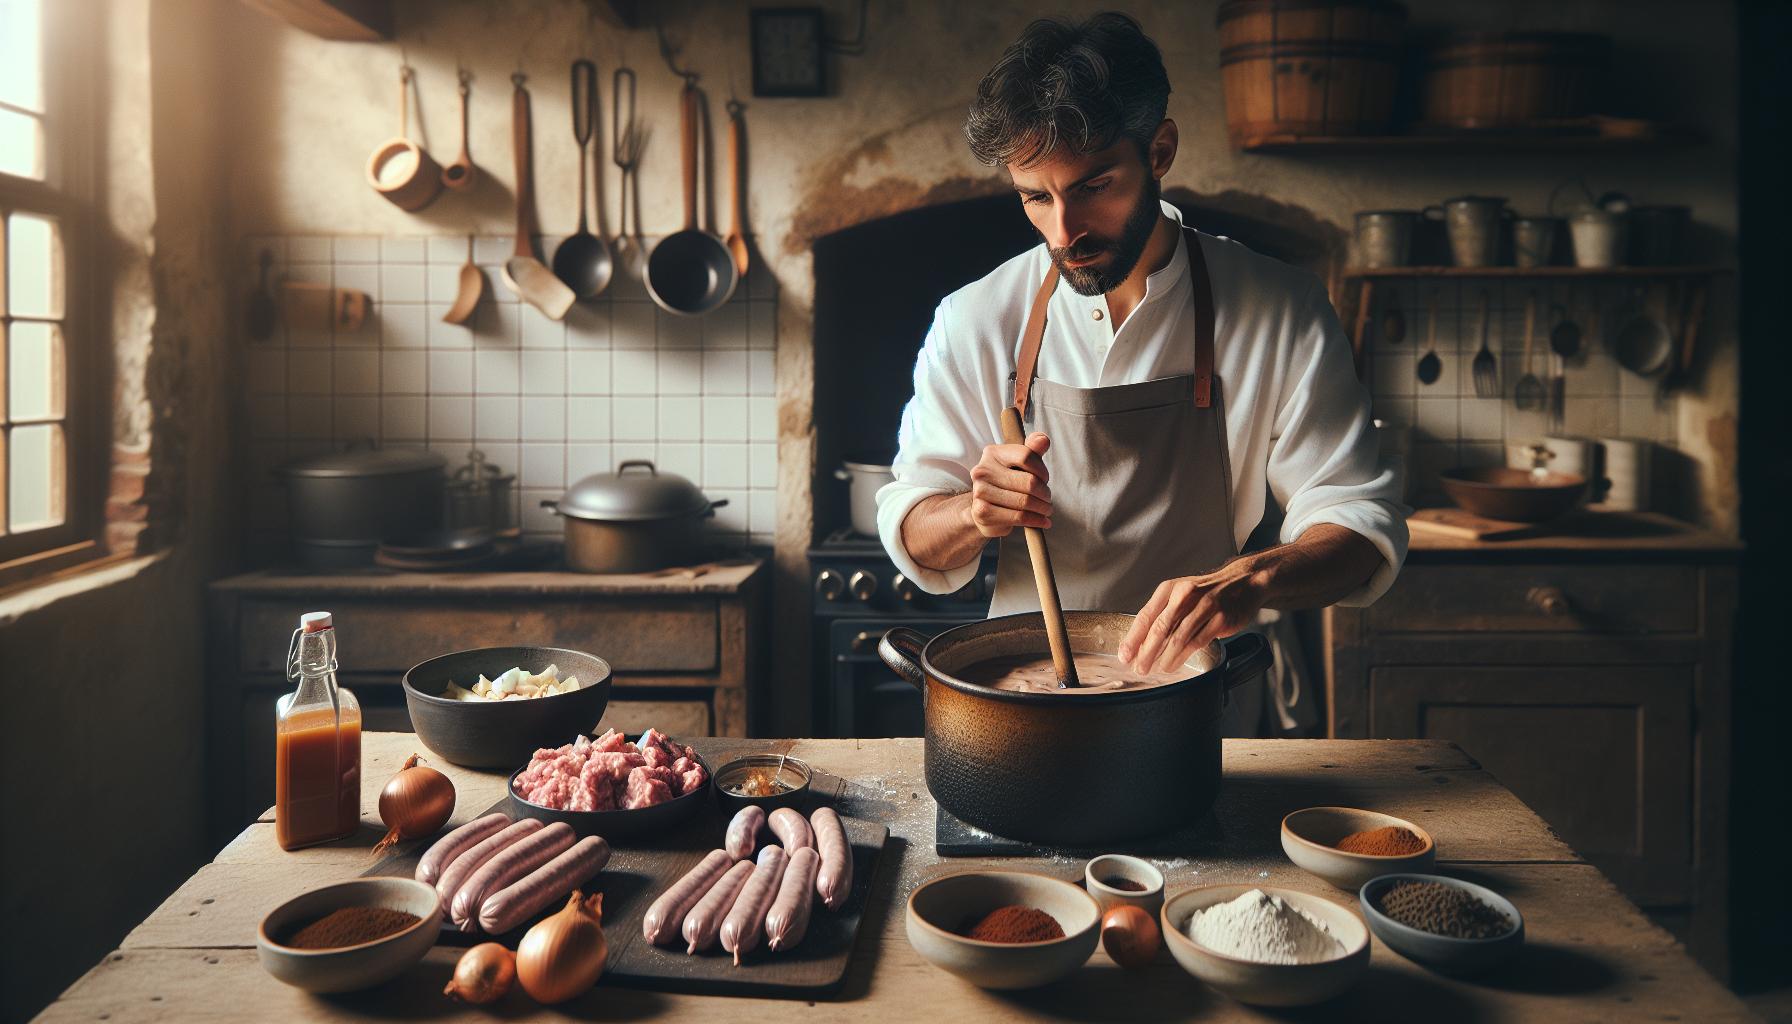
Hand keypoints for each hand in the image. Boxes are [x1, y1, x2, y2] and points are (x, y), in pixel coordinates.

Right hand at [967, 432, 1051, 537]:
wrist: (983, 509)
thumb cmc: (1006, 484)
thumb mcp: (1019, 464)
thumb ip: (1032, 450)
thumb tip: (1043, 439)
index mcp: (992, 453)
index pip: (1026, 456)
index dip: (1042, 470)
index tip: (1045, 480)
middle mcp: (983, 470)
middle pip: (1029, 481)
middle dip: (1045, 493)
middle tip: (1048, 499)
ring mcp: (980, 492)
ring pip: (1025, 501)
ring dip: (1042, 508)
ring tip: (1046, 510)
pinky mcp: (983, 512)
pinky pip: (1018, 517)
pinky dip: (1035, 520)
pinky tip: (1042, 521)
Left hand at [1118, 562, 1269, 673]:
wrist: (1244, 582)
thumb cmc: (1208, 592)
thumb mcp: (1181, 594)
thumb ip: (1163, 614)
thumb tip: (1141, 642)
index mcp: (1170, 589)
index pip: (1146, 615)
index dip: (1133, 638)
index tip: (1124, 655)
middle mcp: (1185, 594)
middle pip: (1160, 627)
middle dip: (1146, 651)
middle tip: (1139, 668)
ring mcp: (1205, 606)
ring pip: (1178, 637)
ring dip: (1165, 657)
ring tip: (1157, 669)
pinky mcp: (1220, 618)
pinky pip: (1197, 641)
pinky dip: (1182, 656)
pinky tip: (1174, 664)